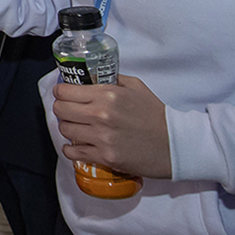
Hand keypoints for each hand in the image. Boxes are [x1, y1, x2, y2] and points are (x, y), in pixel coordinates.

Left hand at [51, 75, 171, 179]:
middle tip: (68, 110)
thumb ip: (112, 79)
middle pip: (60, 109)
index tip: (63, 94)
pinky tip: (77, 145)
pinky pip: (73, 153)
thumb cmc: (156, 115)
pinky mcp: (105, 157)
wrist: (174, 144)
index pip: (66, 91)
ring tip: (76, 127)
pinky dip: (70, 150)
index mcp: (108, 94)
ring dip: (67, 128)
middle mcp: (101, 114)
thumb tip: (92, 77)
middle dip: (61, 108)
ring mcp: (102, 137)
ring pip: (64, 130)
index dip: (61, 92)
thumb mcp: (136, 87)